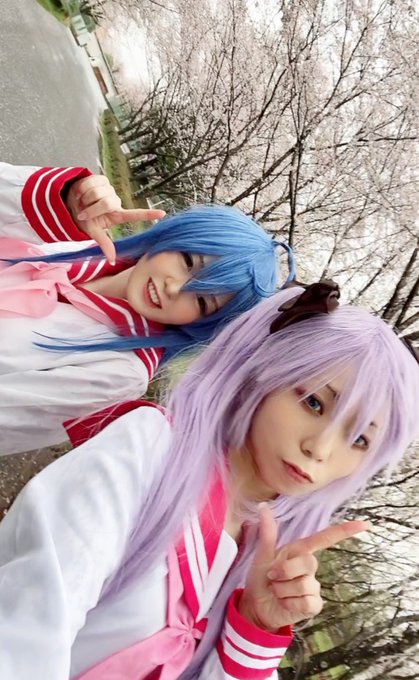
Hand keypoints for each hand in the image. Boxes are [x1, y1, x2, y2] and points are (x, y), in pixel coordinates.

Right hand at [66, 175, 165, 263]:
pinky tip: (80, 193)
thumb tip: (112, 261)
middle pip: (107, 203)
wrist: (70, 203)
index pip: (135, 214)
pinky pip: (91, 183)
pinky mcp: (101, 179)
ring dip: (85, 199)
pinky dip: (82, 189)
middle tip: (83, 213)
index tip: (163, 214)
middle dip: (92, 209)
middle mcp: (115, 202)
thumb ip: (104, 244)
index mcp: (117, 215)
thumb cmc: (83, 218)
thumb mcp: (93, 232)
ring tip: (82, 203)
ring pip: (98, 192)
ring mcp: (109, 189)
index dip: (148, 214)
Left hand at [239, 504, 370, 631]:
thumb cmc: (262, 577)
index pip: (325, 538)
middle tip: (272, 577)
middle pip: (309, 562)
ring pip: (304, 585)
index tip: (365, 524)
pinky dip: (290, 603)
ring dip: (283, 589)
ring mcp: (314, 587)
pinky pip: (306, 602)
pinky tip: (285, 603)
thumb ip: (267, 532)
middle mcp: (309, 567)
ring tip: (277, 591)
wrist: (257, 605)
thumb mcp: (263, 554)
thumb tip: (263, 506)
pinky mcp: (314, 605)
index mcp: (299, 551)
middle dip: (285, 570)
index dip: (345, 531)